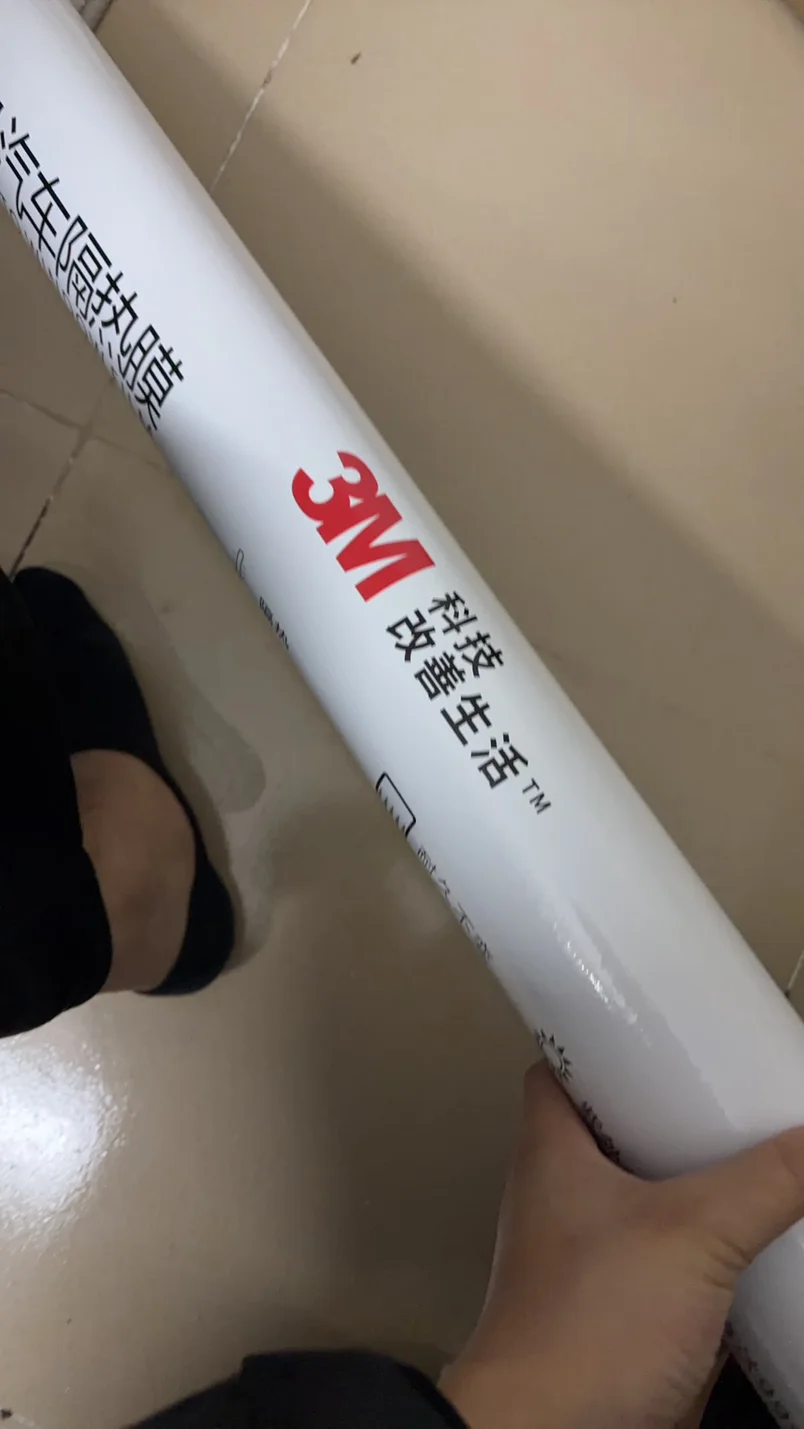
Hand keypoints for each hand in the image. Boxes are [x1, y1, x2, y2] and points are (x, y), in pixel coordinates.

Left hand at [441, 1063, 803, 1428]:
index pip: (562, 1066)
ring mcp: (591, 1258)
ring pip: (647, 1200)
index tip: (661, 1027)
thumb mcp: (694, 1233)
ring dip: (698, 1186)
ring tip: (758, 1157)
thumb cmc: (590, 1321)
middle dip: (674, 1113)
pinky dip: (710, 1254)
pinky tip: (757, 1248)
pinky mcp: (621, 1314)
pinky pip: (670, 1266)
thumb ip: (767, 1181)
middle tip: (732, 1089)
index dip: (605, 1041)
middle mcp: (563, 1196)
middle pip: (617, 1130)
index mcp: (553, 1151)